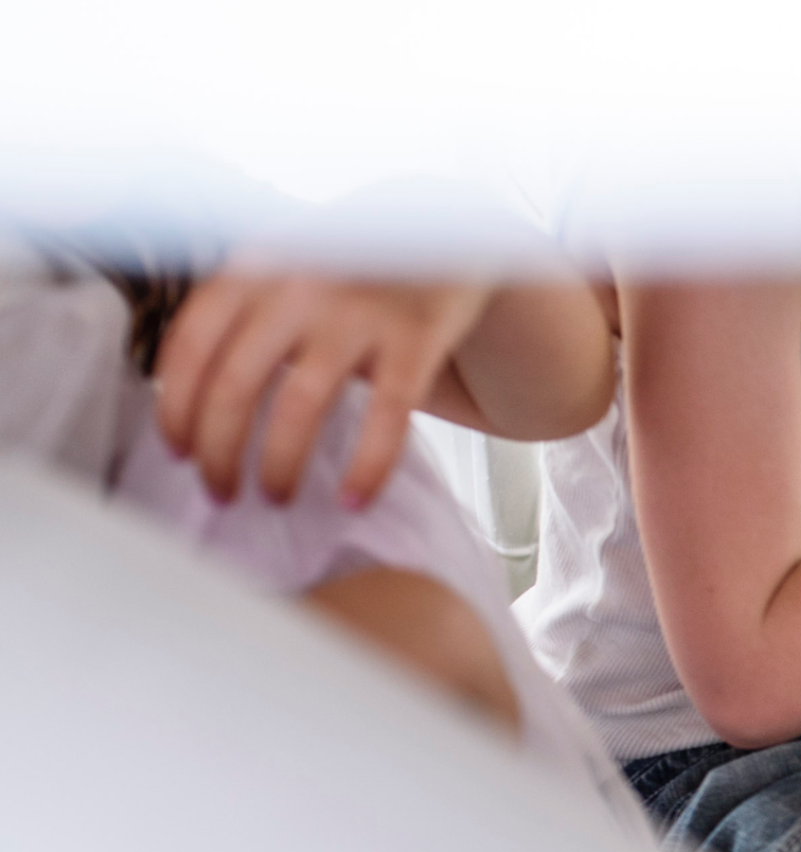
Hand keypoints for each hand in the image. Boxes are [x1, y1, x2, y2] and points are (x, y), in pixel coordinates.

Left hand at [155, 270, 490, 506]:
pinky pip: (387, 417)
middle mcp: (298, 285)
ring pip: (301, 406)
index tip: (179, 452)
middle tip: (222, 491)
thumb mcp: (280, 265)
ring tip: (277, 498)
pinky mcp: (415, 338)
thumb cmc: (348, 266)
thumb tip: (187, 401)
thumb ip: (237, 312)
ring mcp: (358, 311)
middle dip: (220, 453)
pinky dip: (367, 467)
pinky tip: (354, 497)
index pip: (192, 344)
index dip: (176, 407)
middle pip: (236, 384)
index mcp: (253, 267)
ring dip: (280, 466)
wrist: (442, 224)